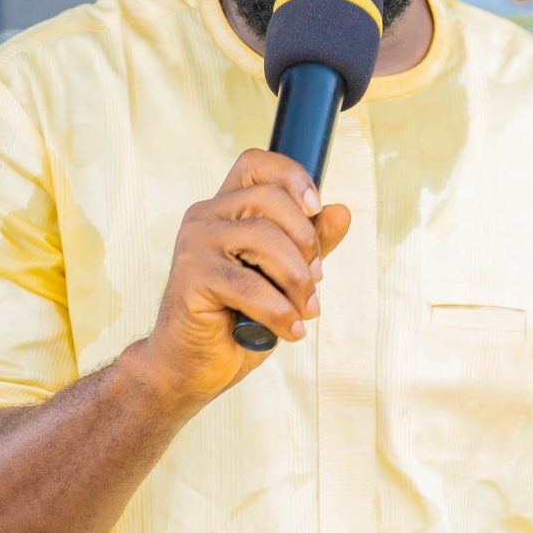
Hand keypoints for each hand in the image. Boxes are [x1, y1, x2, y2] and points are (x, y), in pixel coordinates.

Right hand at [130, 150, 350, 412]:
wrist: (191, 368)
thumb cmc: (236, 321)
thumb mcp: (284, 279)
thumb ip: (311, 246)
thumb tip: (340, 212)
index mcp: (225, 210)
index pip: (256, 164)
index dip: (292, 176)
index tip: (316, 207)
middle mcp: (205, 218)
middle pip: (271, 199)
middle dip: (306, 242)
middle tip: (315, 281)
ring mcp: (194, 244)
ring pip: (266, 239)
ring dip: (298, 281)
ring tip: (305, 311)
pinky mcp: (191, 277)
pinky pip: (251, 285)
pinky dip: (279, 312)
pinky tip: (289, 331)